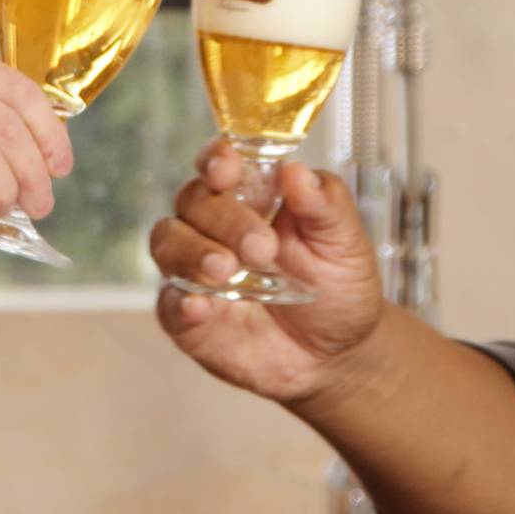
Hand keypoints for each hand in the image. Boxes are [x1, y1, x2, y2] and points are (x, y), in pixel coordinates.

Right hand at [147, 140, 389, 406]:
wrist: (338, 353)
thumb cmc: (339, 286)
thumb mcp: (345, 242)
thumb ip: (325, 205)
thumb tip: (297, 172)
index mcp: (254, 196)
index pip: (220, 163)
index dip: (216, 159)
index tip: (226, 170)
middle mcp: (217, 227)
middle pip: (194, 201)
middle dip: (224, 219)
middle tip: (262, 248)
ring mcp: (197, 271)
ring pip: (168, 243)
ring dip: (192, 253)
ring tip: (226, 270)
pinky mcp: (190, 318)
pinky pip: (168, 304)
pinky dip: (179, 302)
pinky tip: (200, 306)